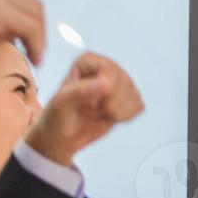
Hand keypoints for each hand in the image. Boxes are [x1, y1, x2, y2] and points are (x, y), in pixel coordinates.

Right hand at [0, 0, 45, 107]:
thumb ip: (0, 16)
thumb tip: (27, 24)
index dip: (35, 22)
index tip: (34, 43)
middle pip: (34, 4)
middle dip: (40, 30)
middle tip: (38, 53)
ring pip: (35, 16)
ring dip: (40, 40)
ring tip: (35, 58)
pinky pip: (31, 28)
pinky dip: (38, 45)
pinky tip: (33, 59)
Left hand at [25, 52, 142, 167]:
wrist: (63, 136)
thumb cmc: (58, 117)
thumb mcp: (62, 104)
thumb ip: (81, 91)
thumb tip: (105, 83)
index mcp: (88, 61)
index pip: (110, 71)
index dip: (104, 91)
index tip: (88, 102)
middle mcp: (107, 67)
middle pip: (125, 83)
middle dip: (110, 105)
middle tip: (91, 110)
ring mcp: (120, 82)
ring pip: (134, 96)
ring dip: (116, 113)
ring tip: (97, 113)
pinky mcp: (129, 97)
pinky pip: (138, 106)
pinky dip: (124, 117)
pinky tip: (108, 116)